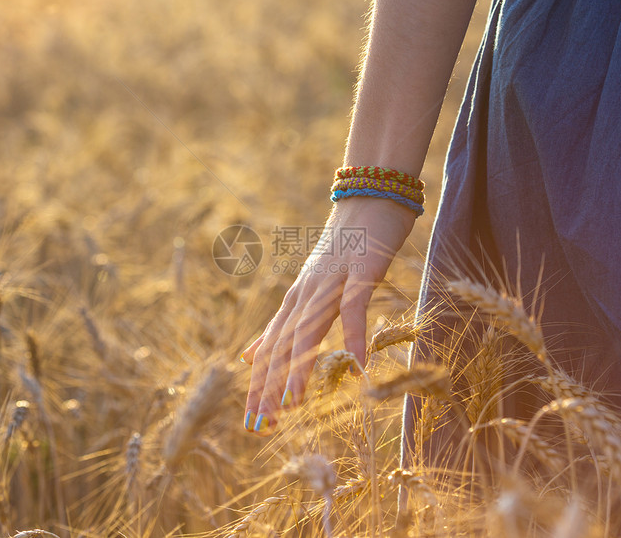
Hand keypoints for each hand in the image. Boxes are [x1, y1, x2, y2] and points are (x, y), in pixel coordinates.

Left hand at [240, 196, 416, 433]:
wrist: (369, 197)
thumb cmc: (347, 246)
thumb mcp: (311, 286)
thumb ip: (284, 321)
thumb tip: (251, 353)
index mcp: (296, 300)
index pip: (271, 348)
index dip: (260, 384)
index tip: (251, 418)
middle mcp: (306, 293)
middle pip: (281, 345)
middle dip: (269, 385)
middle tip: (259, 423)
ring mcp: (331, 282)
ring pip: (308, 329)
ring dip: (298, 367)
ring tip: (291, 404)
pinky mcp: (359, 271)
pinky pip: (355, 307)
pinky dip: (355, 334)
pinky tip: (358, 363)